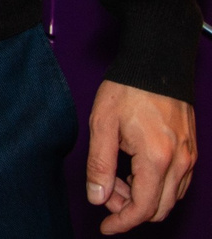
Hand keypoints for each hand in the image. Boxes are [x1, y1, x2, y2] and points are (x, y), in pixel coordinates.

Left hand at [89, 80, 196, 230]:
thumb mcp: (102, 124)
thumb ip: (99, 164)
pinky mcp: (190, 152)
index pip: (144, 208)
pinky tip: (132, 168)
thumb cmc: (127, 90)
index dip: (122, 222)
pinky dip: (154, 185)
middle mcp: (180, 163)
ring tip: (114, 174)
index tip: (105, 228)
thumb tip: (97, 197)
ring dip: (141, 196)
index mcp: (157, 158)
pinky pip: (176, 184)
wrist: (156, 65)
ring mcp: (189, 158)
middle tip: (104, 190)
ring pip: (168, 197)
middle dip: (129, 208)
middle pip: (159, 208)